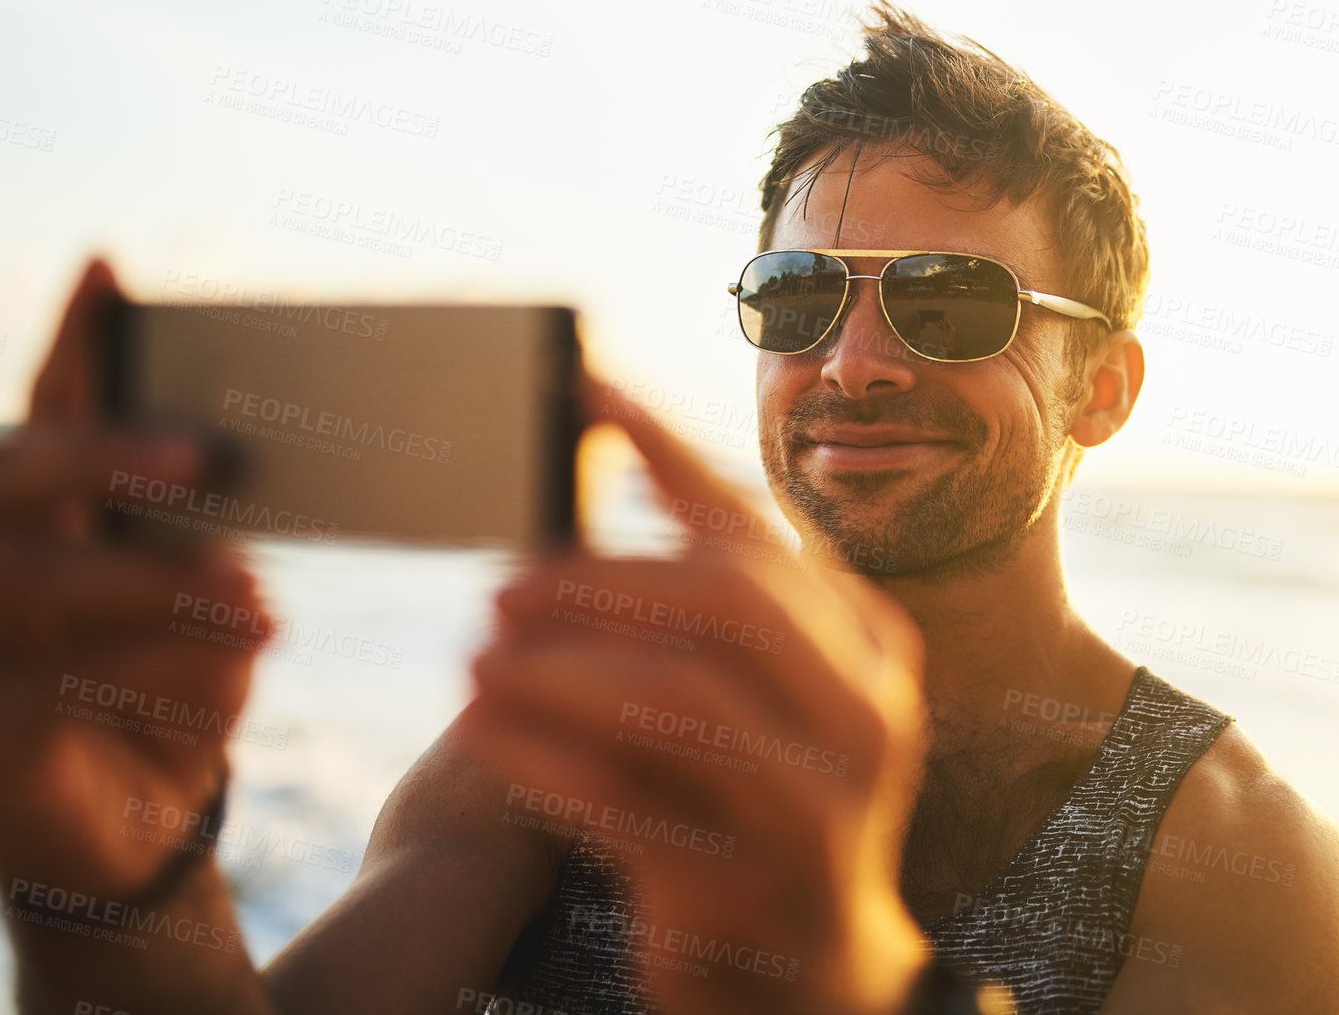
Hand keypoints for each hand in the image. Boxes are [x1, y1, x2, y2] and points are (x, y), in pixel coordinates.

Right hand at [0, 259, 274, 901]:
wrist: (148, 829)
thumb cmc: (182, 687)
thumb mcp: (215, 604)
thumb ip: (216, 545)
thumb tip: (243, 511)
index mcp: (35, 511)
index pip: (43, 406)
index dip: (70, 338)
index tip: (109, 267)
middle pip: (7, 470)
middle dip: (106, 453)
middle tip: (211, 457)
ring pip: (31, 580)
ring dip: (156, 584)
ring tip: (261, 603)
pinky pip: (42, 683)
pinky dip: (145, 672)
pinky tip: (223, 674)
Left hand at [467, 375, 932, 1014]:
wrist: (817, 977)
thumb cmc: (760, 807)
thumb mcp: (760, 703)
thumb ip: (702, 616)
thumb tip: (579, 508)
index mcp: (864, 648)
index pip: (758, 527)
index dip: (666, 447)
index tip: (583, 382)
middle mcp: (860, 718)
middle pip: (730, 601)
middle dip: (601, 575)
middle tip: (499, 582)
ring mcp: (813, 810)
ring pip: (679, 698)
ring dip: (557, 666)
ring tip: (473, 657)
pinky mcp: (742, 891)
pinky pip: (622, 803)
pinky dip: (537, 757)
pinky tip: (480, 729)